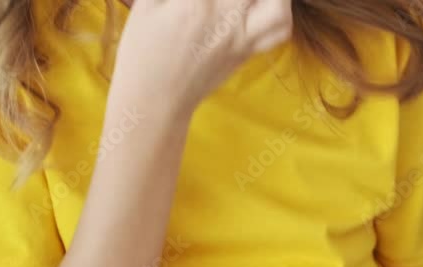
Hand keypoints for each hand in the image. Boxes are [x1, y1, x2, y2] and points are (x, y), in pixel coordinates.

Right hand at [111, 0, 292, 115]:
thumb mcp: (148, 5)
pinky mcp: (247, 53)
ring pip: (277, 6)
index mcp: (197, 4)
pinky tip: (263, 4)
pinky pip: (277, 31)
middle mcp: (227, 19)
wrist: (156, 101)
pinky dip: (279, 12)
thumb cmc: (143, 51)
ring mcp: (242, 38)